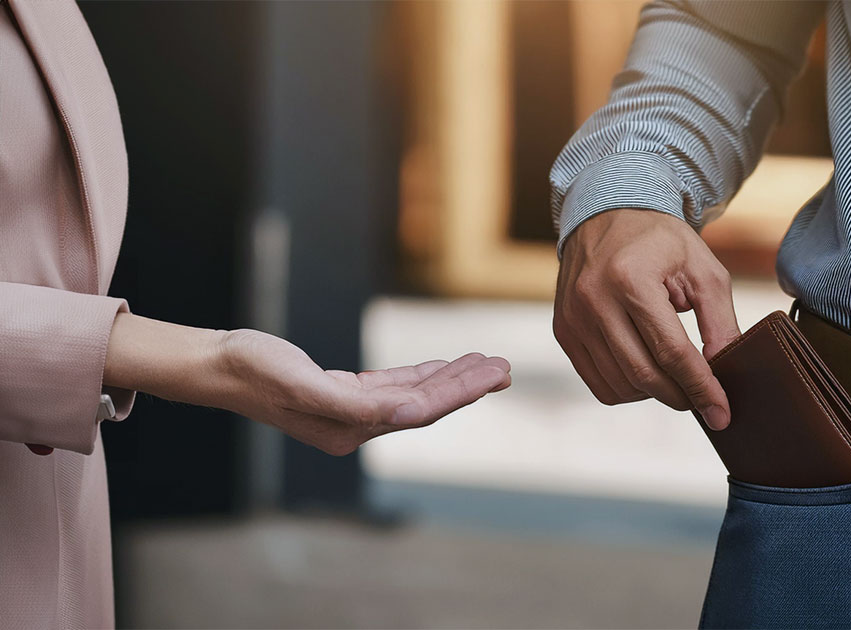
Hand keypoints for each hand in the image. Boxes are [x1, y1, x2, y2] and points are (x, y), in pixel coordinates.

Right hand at [216, 330, 510, 454]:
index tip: (494, 374)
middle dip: (467, 385)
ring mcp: (351, 412)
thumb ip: (353, 402)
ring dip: (451, 378)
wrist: (217, 365)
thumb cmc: (253, 370)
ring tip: (487, 363)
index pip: (421, 411)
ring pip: (415, 394)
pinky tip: (444, 366)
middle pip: (426, 404)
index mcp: (350, 428)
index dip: (460, 392)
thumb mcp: (301, 382)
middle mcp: (356, 426)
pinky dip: (423, 374)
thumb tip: (405, 413)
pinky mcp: (344, 394)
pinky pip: (395, 386)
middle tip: (506, 367)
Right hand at [554, 209, 739, 429]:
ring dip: (654, 393)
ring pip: (620, 385)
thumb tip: (723, 372)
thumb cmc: (661, 242)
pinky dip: (628, 389)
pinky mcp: (563, 331)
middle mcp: (594, 299)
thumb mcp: (704, 270)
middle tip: (705, 400)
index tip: (722, 413)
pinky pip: (598, 383)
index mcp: (631, 278)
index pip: (671, 351)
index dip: (700, 387)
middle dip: (681, 397)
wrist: (609, 215)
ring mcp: (572, 318)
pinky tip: (646, 371)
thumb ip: (720, 322)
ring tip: (675, 376)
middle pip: (643, 374)